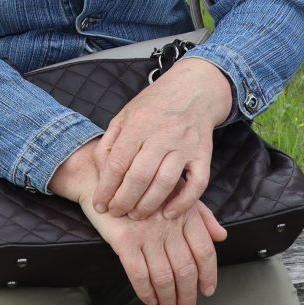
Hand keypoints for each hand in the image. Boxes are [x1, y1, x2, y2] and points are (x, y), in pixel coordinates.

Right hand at [90, 201, 228, 304]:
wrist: (104, 179)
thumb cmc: (143, 189)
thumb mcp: (177, 194)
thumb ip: (202, 216)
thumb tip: (221, 236)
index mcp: (185, 215)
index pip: (204, 251)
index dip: (208, 275)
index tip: (207, 290)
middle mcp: (169, 226)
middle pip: (185, 269)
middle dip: (188, 294)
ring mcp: (146, 234)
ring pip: (163, 276)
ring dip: (168, 298)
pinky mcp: (124, 241)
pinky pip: (138, 274)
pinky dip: (145, 291)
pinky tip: (149, 299)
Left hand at [92, 56, 233, 220]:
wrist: (194, 89)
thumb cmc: (155, 105)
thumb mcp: (125, 115)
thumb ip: (110, 143)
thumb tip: (101, 173)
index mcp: (139, 123)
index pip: (118, 163)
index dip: (106, 188)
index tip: (99, 204)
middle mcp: (162, 134)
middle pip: (140, 177)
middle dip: (124, 201)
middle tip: (116, 213)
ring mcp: (185, 145)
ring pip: (166, 183)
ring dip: (148, 206)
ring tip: (136, 215)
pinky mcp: (204, 155)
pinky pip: (197, 185)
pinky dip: (184, 203)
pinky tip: (169, 213)